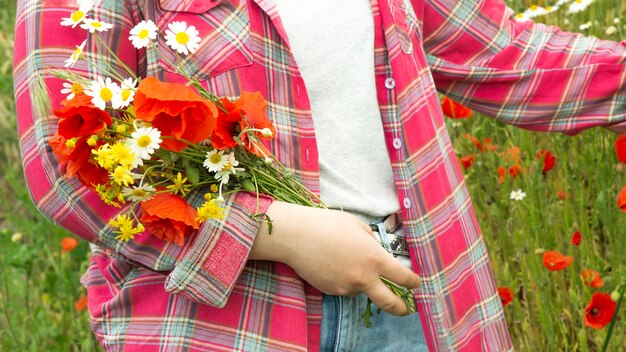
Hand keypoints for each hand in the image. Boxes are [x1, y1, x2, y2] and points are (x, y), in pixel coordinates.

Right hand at [250, 201, 420, 315]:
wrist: (296, 236)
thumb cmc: (328, 224)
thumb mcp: (358, 226)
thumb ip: (372, 242)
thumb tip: (376, 251)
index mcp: (375, 259)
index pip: (402, 277)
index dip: (413, 282)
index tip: (416, 283)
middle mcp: (363, 278)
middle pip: (390, 302)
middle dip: (401, 308)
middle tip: (406, 309)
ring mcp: (346, 287)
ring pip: (362, 290)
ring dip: (361, 281)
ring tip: (344, 258)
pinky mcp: (331, 291)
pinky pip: (345, 288)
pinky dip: (344, 279)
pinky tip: (332, 262)